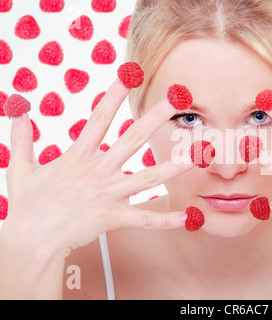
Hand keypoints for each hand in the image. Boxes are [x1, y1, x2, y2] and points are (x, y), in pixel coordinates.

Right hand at [2, 78, 193, 258]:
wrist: (29, 241)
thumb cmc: (27, 206)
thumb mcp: (20, 168)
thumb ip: (21, 139)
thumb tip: (18, 111)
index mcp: (78, 156)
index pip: (100, 117)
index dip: (115, 93)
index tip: (131, 73)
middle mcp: (97, 171)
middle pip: (132, 138)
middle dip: (156, 116)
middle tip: (177, 97)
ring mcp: (107, 194)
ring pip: (148, 178)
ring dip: (174, 165)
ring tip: (198, 154)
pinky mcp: (112, 217)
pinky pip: (144, 218)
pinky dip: (167, 219)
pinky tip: (190, 216)